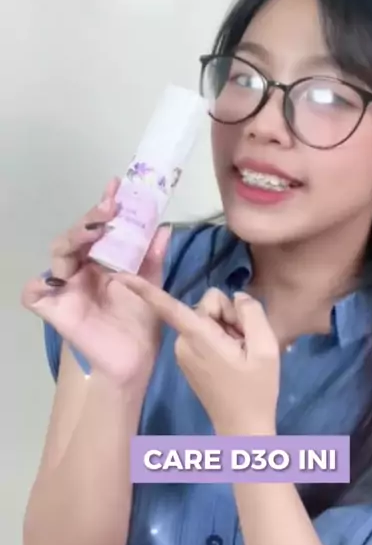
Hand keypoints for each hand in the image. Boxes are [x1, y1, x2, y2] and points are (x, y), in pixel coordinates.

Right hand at [21, 178, 170, 385]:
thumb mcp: (152, 283)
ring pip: (58, 255)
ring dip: (74, 238)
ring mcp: (67, 288)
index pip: (99, 227)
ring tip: (95, 231)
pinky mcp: (56, 310)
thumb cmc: (141, 321)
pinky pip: (34, 294)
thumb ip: (155, 256)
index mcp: (102, 260)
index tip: (117, 185)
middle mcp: (81, 269)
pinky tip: (58, 280)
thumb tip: (164, 226)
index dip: (104, 206)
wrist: (136, 359)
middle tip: (109, 207)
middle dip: (90, 218)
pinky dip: (38, 285)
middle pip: (76, 236)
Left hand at [116, 277, 280, 434]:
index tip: (118, 275)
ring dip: (225, 329)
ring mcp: (182, 352)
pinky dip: (219, 339)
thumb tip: (237, 297)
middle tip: (244, 343)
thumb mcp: (266, 347)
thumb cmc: (256, 390)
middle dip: (227, 317)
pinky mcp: (187, 359)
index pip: (166, 306)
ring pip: (205, 319)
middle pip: (204, 306)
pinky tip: (232, 358)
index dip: (143, 289)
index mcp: (196, 337)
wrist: (243, 430)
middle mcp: (182, 342)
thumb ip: (251, 312)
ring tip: (240, 354)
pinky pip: (203, 333)